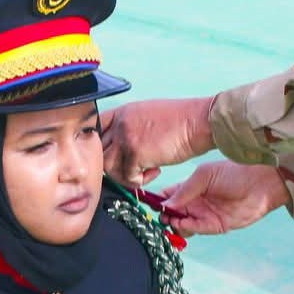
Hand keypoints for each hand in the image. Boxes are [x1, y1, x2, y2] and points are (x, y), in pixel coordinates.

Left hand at [101, 97, 216, 188]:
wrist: (199, 121)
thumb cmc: (182, 121)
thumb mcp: (149, 116)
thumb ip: (131, 128)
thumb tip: (122, 147)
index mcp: (122, 112)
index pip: (94, 130)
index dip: (98, 146)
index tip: (110, 155)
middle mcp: (120, 123)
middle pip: (98, 152)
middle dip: (112, 164)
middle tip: (129, 169)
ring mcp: (126, 137)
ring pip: (108, 168)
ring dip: (125, 176)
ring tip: (144, 172)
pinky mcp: (136, 153)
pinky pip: (127, 177)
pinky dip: (140, 181)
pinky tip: (155, 171)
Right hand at [159, 161, 287, 235]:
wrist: (260, 183)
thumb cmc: (233, 173)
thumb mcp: (204, 175)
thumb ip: (184, 190)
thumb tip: (165, 204)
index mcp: (190, 187)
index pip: (168, 196)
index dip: (158, 200)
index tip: (148, 203)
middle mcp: (195, 203)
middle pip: (172, 213)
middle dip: (164, 215)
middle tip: (160, 214)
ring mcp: (205, 215)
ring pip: (182, 225)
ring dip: (174, 224)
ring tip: (171, 219)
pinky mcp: (215, 226)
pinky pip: (197, 229)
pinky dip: (187, 228)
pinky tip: (182, 222)